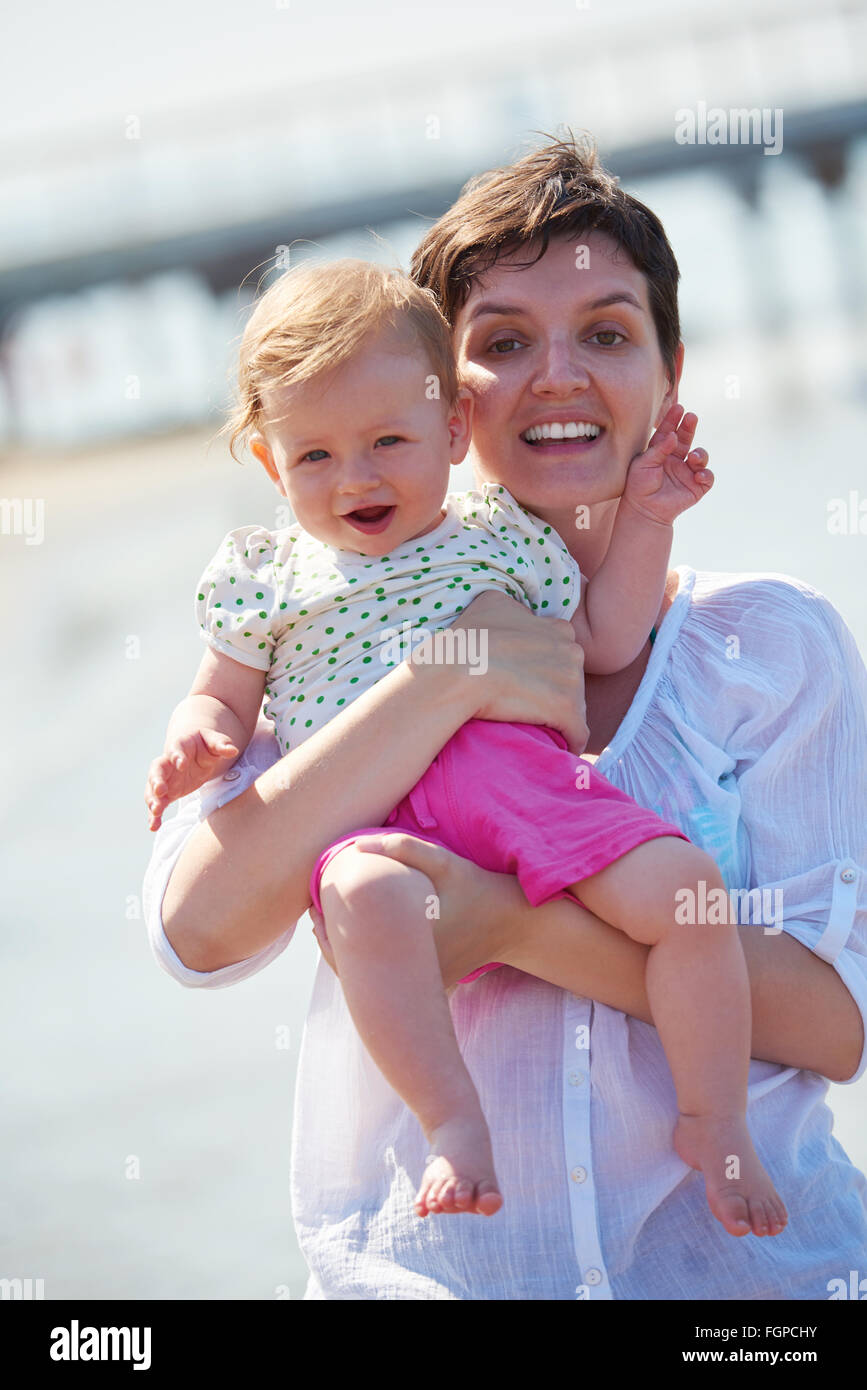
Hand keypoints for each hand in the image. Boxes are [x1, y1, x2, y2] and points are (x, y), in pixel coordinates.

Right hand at [144, 730, 238, 830]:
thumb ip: (221, 745)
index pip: (175, 750)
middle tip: (160, 790)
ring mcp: (165, 779)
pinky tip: (154, 826)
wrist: (198, 754)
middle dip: (157, 780)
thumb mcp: (214, 742)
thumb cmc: (206, 746)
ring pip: (153, 789)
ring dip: (153, 800)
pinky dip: (154, 815)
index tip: (180, 764)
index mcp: (180, 746)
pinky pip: (158, 804)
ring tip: (156, 811)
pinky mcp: (167, 793)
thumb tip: (232, 750)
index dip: (177, 756)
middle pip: (157, 770)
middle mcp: (167, 763)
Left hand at [309, 832, 525, 988]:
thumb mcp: (443, 863)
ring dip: (352, 957)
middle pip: (356, 969)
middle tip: (315, 917)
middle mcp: (414, 971)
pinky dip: (378, 967)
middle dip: (332, 944)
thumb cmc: (476, 890)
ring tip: (333, 929)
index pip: (350, 948)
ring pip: (376, 980)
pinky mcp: (434, 984)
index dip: (324, 929)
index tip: (313, 909)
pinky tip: (368, 944)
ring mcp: (425, 982)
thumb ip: (403, 848)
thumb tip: (356, 845)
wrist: (513, 924)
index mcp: (406, 942)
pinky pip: (397, 981)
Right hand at [449, 590, 587, 753]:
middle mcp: (571, 649)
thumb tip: (517, 612)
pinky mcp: (566, 710)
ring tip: (537, 727)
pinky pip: (578, 733)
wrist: (455, 671)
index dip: (547, 668)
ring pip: (576, 706)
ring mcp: (571, 680)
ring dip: (561, 718)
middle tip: (530, 705)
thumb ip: (515, 607)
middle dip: (556, 692)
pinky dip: (570, 741)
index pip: (563, 653)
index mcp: (559, 628)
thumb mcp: (492, 603)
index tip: (530, 681)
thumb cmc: (466, 641)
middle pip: (572, 679)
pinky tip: (558, 748)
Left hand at [622, 402, 712, 526]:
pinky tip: (698, 475)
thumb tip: (673, 436)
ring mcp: (687, 472)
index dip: (674, 420)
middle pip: (687, 439)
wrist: (644, 510)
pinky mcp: (696, 486)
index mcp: (661, 451)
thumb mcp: (643, 464)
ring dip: (700, 454)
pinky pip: (707, 477)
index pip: (669, 432)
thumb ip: (658, 449)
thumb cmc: (638, 486)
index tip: (678, 408)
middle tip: (691, 417)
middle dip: (690, 427)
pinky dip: (706, 474)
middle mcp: (675, 459)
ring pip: (700, 456)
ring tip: (693, 457)